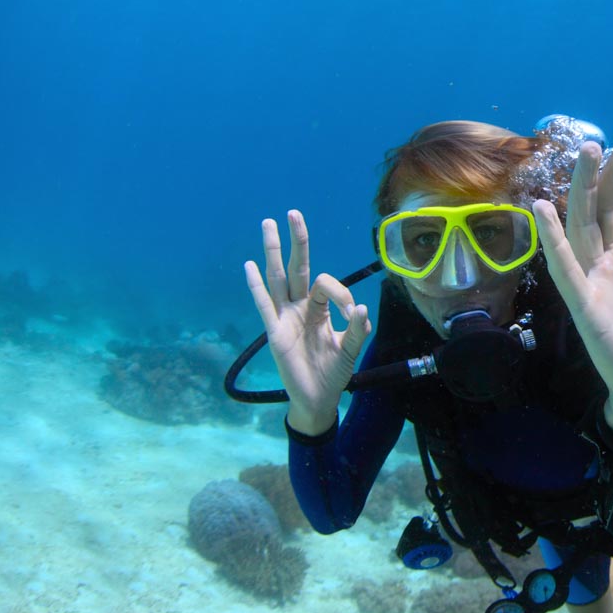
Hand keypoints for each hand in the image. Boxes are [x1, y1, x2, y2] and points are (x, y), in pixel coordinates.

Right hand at [244, 210, 370, 435]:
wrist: (318, 399)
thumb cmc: (333, 373)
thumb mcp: (350, 350)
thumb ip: (357, 331)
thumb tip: (362, 310)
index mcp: (320, 308)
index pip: (326, 285)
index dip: (342, 294)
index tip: (353, 316)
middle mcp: (300, 307)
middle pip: (297, 267)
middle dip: (297, 241)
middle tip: (292, 212)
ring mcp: (285, 317)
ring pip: (278, 278)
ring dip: (274, 252)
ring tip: (268, 224)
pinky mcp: (274, 332)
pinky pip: (264, 305)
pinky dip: (257, 286)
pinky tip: (250, 265)